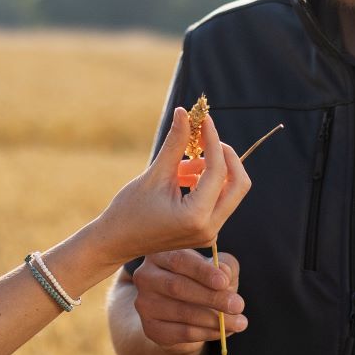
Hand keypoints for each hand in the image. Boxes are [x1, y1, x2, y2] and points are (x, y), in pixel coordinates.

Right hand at [95, 106, 251, 264]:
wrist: (116, 242)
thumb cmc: (129, 210)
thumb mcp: (154, 174)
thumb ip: (175, 143)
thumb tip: (185, 113)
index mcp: (196, 216)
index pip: (218, 171)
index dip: (213, 141)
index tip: (204, 120)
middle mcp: (210, 229)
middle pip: (238, 184)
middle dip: (225, 156)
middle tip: (206, 136)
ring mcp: (210, 233)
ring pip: (229, 191)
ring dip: (212, 169)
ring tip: (181, 163)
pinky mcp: (206, 232)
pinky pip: (217, 200)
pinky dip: (206, 182)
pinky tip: (182, 175)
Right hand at [131, 249, 244, 349]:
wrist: (183, 313)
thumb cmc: (202, 281)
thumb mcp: (217, 269)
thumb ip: (224, 266)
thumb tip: (224, 273)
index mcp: (160, 253)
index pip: (179, 260)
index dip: (202, 272)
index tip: (224, 282)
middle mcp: (145, 276)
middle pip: (177, 287)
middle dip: (211, 297)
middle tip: (238, 305)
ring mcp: (144, 303)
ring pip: (181, 312)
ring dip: (214, 319)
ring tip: (240, 322)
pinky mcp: (150, 328)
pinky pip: (180, 332)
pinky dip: (206, 333)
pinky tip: (223, 331)